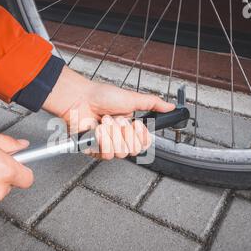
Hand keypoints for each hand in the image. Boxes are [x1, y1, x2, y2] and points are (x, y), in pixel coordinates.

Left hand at [42, 67, 174, 158]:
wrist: (80, 98)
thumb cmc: (101, 96)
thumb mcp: (132, 98)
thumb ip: (153, 104)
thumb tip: (170, 106)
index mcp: (129, 129)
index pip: (144, 144)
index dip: (142, 136)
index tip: (137, 124)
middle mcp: (119, 139)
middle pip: (134, 151)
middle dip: (126, 132)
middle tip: (118, 120)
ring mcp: (106, 146)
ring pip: (121, 153)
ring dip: (114, 134)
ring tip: (105, 121)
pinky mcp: (94, 150)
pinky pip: (106, 154)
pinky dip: (103, 139)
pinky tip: (98, 128)